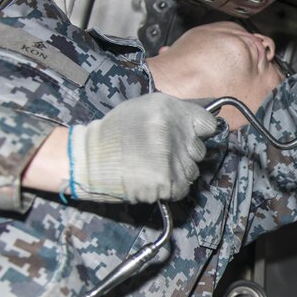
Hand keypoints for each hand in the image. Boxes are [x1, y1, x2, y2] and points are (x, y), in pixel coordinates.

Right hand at [70, 93, 217, 202]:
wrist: (89, 159)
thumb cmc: (115, 133)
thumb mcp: (144, 108)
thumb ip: (174, 114)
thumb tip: (200, 126)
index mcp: (170, 110)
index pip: (207, 124)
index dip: (199, 133)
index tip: (189, 138)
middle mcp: (175, 132)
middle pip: (199, 150)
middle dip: (184, 154)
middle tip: (161, 155)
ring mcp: (173, 158)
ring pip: (193, 171)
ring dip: (178, 172)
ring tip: (153, 167)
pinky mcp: (168, 181)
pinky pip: (182, 188)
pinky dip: (171, 188)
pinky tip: (153, 180)